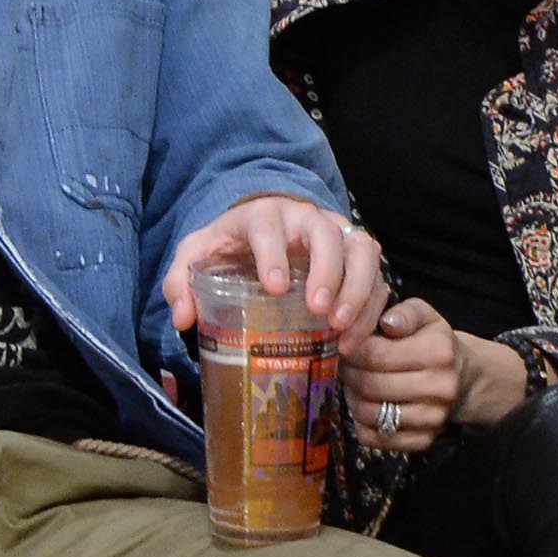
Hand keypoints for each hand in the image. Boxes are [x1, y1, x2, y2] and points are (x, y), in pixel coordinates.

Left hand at [162, 200, 384, 351]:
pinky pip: (377, 276)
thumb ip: (181, 282)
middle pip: (326, 233)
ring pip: (362, 249)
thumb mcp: (197, 255)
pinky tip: (351, 340)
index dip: (274, 254)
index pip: (270, 227)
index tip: (275, 288)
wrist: (262, 227)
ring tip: (340, 326)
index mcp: (263, 216)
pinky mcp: (357, 257)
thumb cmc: (229, 244)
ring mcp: (337, 234)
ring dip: (357, 288)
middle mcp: (305, 218)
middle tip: (319, 312)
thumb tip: (183, 317)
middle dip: (327, 271)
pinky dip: (370, 307)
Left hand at [341, 304, 531, 452]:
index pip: (376, 355)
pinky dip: (362, 423)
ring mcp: (433, 418)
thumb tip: (387, 323)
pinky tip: (366, 405)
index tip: (344, 347)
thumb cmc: (433, 342)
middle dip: (348, 374)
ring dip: (352, 398)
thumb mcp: (424, 316)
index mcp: (438, 352)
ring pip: (368, 413)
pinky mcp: (423, 440)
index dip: (351, 351)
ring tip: (354, 383)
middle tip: (344, 366)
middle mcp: (440, 388)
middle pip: (370, 385)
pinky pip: (375, 437)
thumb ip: (404, 313)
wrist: (463, 378)